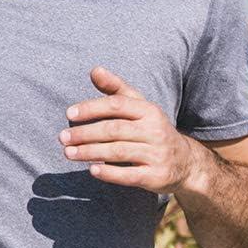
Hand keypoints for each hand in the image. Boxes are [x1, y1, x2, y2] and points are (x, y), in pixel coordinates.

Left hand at [59, 65, 197, 193]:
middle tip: (62, 137)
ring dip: (90, 152)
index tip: (69, 114)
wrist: (185, 163)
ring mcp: (157, 154)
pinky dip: (110, 172)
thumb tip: (94, 70)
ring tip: (68, 153)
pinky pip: (130, 175)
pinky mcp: (156, 176)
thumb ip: (116, 89)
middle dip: (85, 133)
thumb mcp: (140, 107)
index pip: (117, 105)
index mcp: (149, 110)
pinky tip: (92, 170)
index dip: (92, 108)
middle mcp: (155, 131)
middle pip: (115, 129)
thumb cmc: (153, 131)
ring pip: (119, 152)